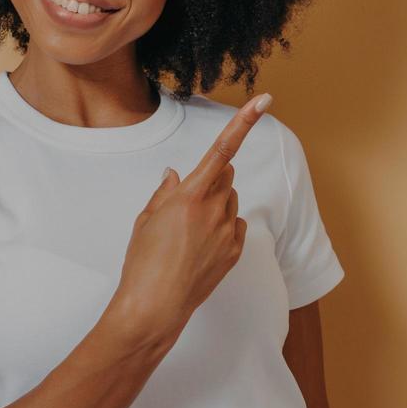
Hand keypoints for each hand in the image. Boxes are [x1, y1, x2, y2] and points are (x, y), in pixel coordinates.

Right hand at [110, 91, 273, 341]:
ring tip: (188, 232)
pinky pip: (236, 226)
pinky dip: (223, 227)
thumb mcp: (146, 219)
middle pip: (226, 175)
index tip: (263, 100)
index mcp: (190, 195)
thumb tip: (175, 174)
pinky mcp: (235, 251)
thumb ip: (165, 192)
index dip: (244, 121)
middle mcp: (214, 209)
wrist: (155, 307)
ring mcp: (228, 231)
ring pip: (230, 201)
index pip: (222, 149)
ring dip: (216, 204)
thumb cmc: (142, 262)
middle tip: (186, 201)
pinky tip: (201, 246)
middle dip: (212, 178)